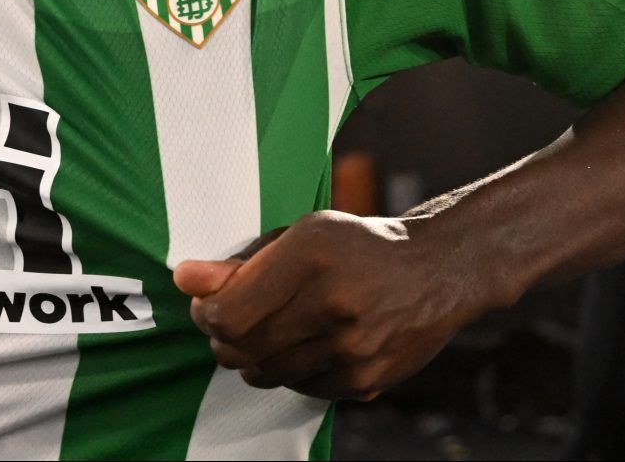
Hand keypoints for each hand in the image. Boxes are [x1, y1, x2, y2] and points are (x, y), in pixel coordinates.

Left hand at [174, 210, 496, 400]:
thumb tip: (185, 278)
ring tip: (271, 330)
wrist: (439, 271)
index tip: (207, 305)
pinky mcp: (365, 382)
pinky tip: (306, 344)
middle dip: (222, 338)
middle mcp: (333, 306)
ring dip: (253, 358)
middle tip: (232, 320)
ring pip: (265, 375)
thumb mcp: (302, 234)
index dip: (205, 315)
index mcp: (311, 257)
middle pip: (240, 350)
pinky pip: (300, 390)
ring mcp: (352, 350)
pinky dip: (290, 371)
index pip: (228, 313)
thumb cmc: (361, 246)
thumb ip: (241, 262)